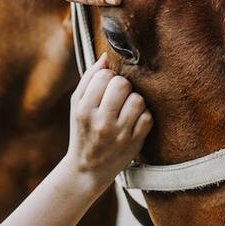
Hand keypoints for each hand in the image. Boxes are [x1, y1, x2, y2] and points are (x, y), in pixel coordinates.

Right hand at [65, 54, 152, 188]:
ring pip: (138, 99)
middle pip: (122, 84)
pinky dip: (143, 117)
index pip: (104, 76)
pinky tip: (133, 122)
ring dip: (135, 101)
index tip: (106, 87)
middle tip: (118, 96)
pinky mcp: (134, 143)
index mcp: (83, 109)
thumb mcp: (77, 105)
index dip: (108, 77)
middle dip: (123, 86)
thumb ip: (89, 78)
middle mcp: (101, 122)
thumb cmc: (83, 130)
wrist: (87, 169)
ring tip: (126, 109)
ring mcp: (119, 134)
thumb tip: (106, 56)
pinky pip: (148, 117)